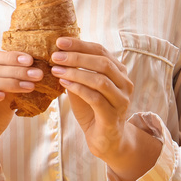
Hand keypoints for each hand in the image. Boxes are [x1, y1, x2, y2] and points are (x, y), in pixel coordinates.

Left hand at [51, 37, 161, 180]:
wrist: (105, 139)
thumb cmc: (92, 109)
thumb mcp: (82, 86)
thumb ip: (75, 71)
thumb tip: (57, 54)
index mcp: (118, 72)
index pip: (101, 51)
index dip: (80, 44)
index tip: (59, 41)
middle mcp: (125, 83)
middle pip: (102, 62)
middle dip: (76, 57)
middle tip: (55, 56)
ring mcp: (122, 100)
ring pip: (100, 80)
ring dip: (76, 73)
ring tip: (56, 70)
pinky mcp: (113, 115)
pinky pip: (96, 98)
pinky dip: (79, 89)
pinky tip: (64, 85)